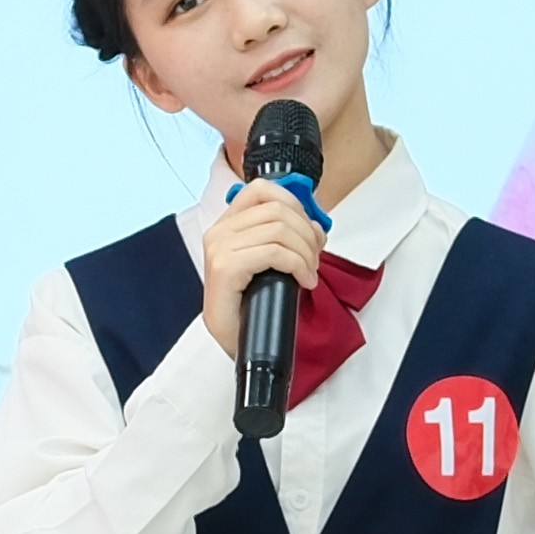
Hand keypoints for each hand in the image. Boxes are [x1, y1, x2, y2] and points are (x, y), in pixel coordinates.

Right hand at [194, 177, 328, 368]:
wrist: (236, 343)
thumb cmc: (253, 306)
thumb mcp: (268, 262)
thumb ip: (280, 235)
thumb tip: (315, 223)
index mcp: (227, 225)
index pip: (262, 190)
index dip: (295, 204)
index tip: (311, 231)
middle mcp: (218, 232)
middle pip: (277, 209)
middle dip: (308, 233)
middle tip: (315, 259)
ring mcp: (219, 249)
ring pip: (279, 229)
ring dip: (306, 251)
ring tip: (309, 272)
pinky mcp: (225, 268)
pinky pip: (274, 252)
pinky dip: (298, 265)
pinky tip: (304, 281)